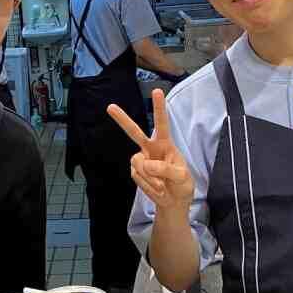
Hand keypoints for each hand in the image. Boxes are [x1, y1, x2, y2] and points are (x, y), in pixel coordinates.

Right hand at [107, 88, 193, 209]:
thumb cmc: (182, 185)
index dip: (159, 108)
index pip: (161, 123)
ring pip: (137, 162)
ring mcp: (142, 160)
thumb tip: (147, 164)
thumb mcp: (182, 177)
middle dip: (122, 120)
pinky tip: (156, 188)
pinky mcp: (136, 172)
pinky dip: (147, 184)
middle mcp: (151, 148)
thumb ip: (166, 169)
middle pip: (134, 132)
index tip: (157, 91)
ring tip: (162, 186)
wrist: (173, 202)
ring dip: (150, 177)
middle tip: (110, 107)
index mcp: (165, 144)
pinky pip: (137, 175)